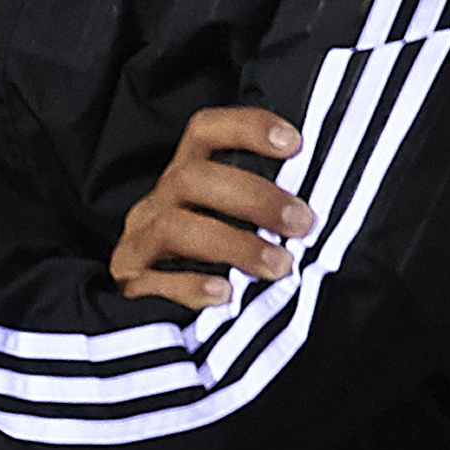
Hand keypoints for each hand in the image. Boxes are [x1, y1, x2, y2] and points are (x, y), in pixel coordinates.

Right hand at [111, 107, 312, 307]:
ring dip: (234, 243)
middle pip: (192, 178)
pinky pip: (153, 280)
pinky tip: (225, 294)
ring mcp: (139, 242)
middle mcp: (159, 202)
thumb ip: (267, 214)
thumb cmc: (209, 263)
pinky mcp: (131, 285)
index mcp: (186, 178)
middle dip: (254, 197)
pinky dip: (191, 286)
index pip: (206, 132)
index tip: (294, 144)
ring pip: (175, 227)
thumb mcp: (234, 226)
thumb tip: (318, 212)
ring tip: (278, 265)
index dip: (246, 128)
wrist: (151, 321)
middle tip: (300, 223)